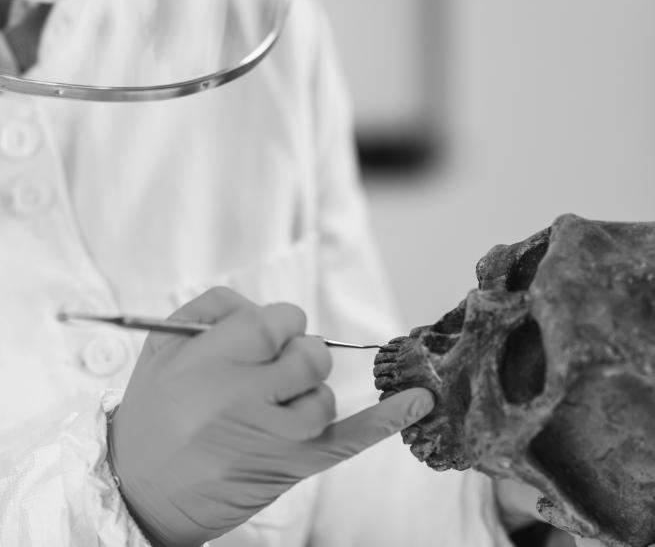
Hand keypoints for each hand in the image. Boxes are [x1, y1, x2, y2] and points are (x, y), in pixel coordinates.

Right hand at [110, 287, 433, 546]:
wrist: (139, 490)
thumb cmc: (153, 411)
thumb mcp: (162, 345)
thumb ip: (215, 307)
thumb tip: (268, 308)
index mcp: (210, 361)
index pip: (279, 319)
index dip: (280, 323)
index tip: (269, 335)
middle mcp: (243, 398)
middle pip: (310, 354)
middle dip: (299, 353)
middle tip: (272, 369)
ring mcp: (271, 436)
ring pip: (323, 395)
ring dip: (307, 391)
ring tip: (273, 405)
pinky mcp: (291, 467)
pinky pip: (348, 440)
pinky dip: (386, 420)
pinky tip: (419, 401)